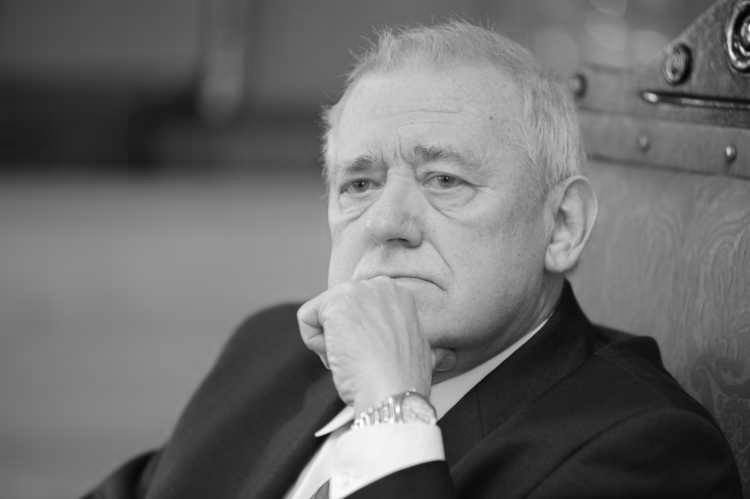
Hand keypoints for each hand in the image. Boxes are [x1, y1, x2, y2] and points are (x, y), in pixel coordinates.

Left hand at [298, 276, 454, 411]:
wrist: (394, 393)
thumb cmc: (405, 383)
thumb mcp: (424, 356)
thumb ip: (425, 346)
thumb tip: (448, 357)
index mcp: (399, 294)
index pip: (357, 308)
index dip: (360, 337)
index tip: (377, 355)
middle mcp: (379, 285)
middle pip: (337, 310)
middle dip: (343, 338)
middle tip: (365, 360)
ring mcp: (357, 291)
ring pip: (321, 315)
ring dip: (330, 344)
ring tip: (356, 360)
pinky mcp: (335, 304)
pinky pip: (306, 320)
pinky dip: (315, 344)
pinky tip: (341, 357)